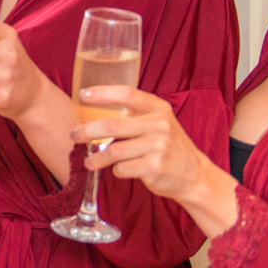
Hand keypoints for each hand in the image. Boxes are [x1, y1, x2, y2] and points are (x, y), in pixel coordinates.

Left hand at [75, 87, 239, 236]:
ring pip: (114, 151)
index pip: (127, 94)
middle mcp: (160, 125)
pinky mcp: (154, 167)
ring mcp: (158, 146)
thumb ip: (135, 116)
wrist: (194, 175)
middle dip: (87, 131)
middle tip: (74, 136)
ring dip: (97, 158)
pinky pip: (122, 168)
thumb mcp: (159, 123)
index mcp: (158, 108)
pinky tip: (119, 170)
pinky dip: (116, 170)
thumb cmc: (168, 146)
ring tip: (89, 162)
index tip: (83, 95)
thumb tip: (93, 113)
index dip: (102, 93)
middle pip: (112, 125)